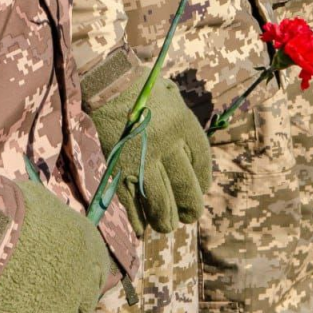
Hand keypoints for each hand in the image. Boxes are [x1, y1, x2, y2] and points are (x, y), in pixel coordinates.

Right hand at [0, 181, 108, 312]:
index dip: (74, 281)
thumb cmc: (2, 210)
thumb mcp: (39, 204)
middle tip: (31, 304)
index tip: (55, 282)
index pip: (95, 274)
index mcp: (89, 248)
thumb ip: (49, 223)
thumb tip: (41, 224)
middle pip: (79, 308)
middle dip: (60, 308)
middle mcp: (85, 284)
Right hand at [88, 72, 211, 235]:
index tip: (203, 189)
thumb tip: (191, 157)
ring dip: (166, 219)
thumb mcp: (174, 99)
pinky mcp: (119, 168)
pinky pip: (131, 201)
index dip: (204, 180)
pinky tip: (142, 228)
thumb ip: (184, 126)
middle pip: (186, 186)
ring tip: (168, 226)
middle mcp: (165, 144)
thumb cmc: (144, 89)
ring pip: (160, 201)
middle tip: (191, 216)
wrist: (108, 85)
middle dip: (191, 207)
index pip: (202, 161)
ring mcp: (141, 158)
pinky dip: (137, 218)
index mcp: (183, 124)